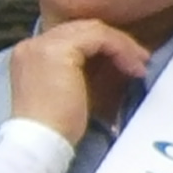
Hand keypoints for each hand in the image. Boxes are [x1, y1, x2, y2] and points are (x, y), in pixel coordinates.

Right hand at [3, 19, 151, 137]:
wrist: (41, 143)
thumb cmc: (57, 129)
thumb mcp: (76, 93)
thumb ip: (89, 73)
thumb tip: (118, 62)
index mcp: (32, 54)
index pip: (73, 38)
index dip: (103, 46)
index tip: (127, 63)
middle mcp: (33, 44)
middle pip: (83, 29)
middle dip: (116, 43)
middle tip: (140, 60)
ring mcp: (43, 44)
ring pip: (93, 30)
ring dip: (122, 46)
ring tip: (140, 66)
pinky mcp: (58, 50)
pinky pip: (99, 38)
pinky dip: (121, 50)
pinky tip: (133, 68)